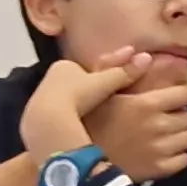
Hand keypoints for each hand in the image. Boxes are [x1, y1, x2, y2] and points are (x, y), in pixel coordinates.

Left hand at [18, 47, 146, 162]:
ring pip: (68, 100)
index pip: (88, 68)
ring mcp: (42, 99)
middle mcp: (51, 79)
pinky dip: (71, 119)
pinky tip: (80, 128)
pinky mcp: (39, 119)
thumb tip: (147, 57)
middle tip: (104, 101)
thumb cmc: (77, 96)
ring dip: (80, 107)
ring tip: (95, 118)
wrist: (47, 122)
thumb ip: (124, 72)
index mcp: (64, 66)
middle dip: (90, 92)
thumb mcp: (105, 83)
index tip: (115, 83)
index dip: (104, 74)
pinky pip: (61, 115)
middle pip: (77, 84)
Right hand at [82, 61, 186, 182]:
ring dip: (179, 135)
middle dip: (179, 115)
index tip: (180, 96)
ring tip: (163, 135)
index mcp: (147, 103)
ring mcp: (160, 150)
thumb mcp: (97, 88)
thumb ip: (119, 69)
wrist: (75, 160)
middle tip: (164, 117)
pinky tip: (161, 152)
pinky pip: (183, 160)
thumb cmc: (85, 120)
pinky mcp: (159, 170)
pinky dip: (176, 156)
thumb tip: (144, 56)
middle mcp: (158, 126)